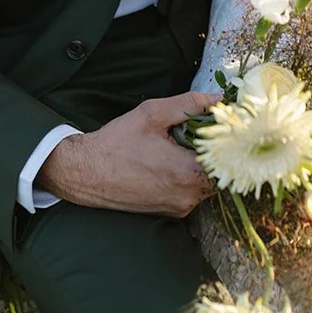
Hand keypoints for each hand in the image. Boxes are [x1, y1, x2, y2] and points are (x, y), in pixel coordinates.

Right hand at [37, 90, 218, 216]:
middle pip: (218, 170)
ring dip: (198, 165)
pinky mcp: (170, 213)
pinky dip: (186, 178)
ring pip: (205, 182)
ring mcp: (180, 208)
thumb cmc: (117, 142)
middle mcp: (188, 197)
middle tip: (191, 134)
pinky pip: (190, 193)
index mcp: (188, 172)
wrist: (86, 172)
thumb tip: (219, 98)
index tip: (216, 124)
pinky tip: (167, 164)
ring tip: (175, 148)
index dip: (223, 137)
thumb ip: (190, 104)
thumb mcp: (153, 114)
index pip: (226, 154)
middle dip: (210, 151)